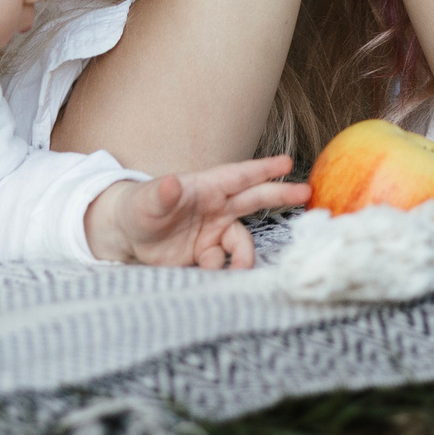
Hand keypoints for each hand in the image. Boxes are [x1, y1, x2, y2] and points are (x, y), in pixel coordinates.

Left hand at [85, 155, 312, 268]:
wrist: (126, 237)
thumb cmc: (137, 209)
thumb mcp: (146, 201)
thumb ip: (161, 194)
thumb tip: (172, 182)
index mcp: (204, 187)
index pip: (238, 175)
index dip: (263, 169)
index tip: (287, 162)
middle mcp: (215, 207)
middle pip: (254, 199)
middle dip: (279, 194)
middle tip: (306, 193)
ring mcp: (214, 231)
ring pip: (242, 242)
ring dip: (242, 256)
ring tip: (231, 269)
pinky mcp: (209, 254)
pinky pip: (226, 264)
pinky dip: (221, 270)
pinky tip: (204, 272)